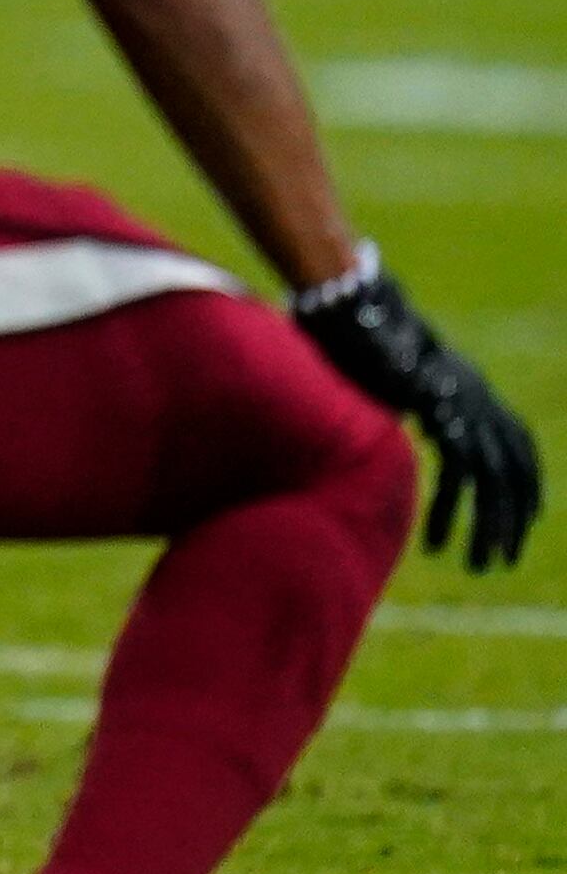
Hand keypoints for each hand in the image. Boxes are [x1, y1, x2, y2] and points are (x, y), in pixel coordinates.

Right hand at [295, 254, 541, 570]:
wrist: (345, 306)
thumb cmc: (353, 335)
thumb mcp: (386, 378)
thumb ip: (403, 401)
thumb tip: (395, 420)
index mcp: (468, 386)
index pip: (517, 442)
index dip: (527, 482)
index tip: (526, 518)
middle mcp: (476, 395)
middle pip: (512, 468)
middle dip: (512, 517)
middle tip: (502, 559)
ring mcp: (461, 402)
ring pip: (491, 480)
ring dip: (489, 528)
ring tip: (478, 566)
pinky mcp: (440, 412)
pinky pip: (458, 475)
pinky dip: (450, 513)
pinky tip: (437, 545)